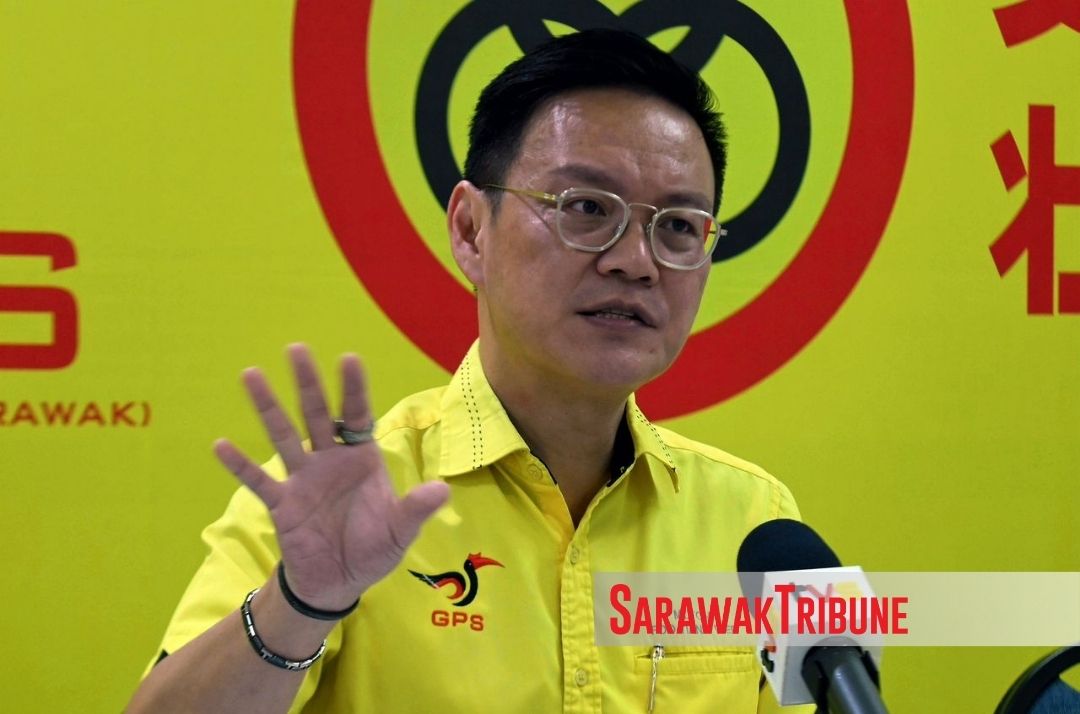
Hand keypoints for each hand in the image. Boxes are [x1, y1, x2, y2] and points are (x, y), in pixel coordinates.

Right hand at [213, 344, 449, 609]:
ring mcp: (303, 479)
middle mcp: (330, 459)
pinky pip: (258, 480)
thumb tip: (443, 491)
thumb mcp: (400, 531)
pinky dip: (241, 464)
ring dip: (268, 407)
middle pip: (318, 414)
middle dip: (308, 382)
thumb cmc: (373, 549)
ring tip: (251, 374)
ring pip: (284, 435)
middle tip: (296, 348)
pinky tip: (220, 444)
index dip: (355, 388)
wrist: (339, 582)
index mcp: (362, 459)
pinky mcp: (282, 503)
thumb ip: (416, 510)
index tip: (348, 358)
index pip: (359, 415)